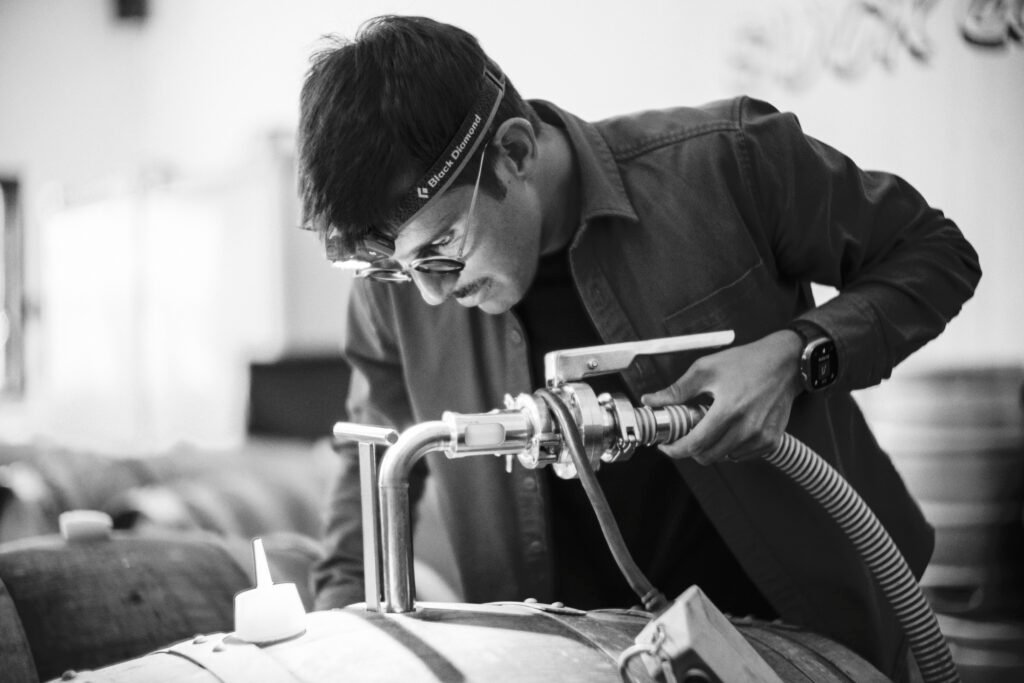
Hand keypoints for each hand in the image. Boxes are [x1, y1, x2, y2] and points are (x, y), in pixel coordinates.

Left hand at [640, 330, 802, 464]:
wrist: (785, 362)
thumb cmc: (747, 362)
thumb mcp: (706, 369)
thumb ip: (677, 390)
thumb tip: (651, 400)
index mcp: (728, 410)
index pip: (695, 445)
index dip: (675, 449)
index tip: (665, 445)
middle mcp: (747, 428)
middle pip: (707, 457)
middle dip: (690, 450)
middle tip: (684, 435)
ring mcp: (761, 437)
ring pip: (724, 458)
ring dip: (710, 448)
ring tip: (709, 426)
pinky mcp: (772, 441)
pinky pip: (742, 455)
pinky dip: (729, 448)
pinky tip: (728, 429)